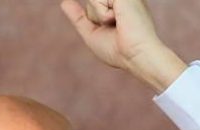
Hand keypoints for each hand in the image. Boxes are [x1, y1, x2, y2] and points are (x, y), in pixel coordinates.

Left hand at [60, 0, 186, 92]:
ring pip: (92, 1)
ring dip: (99, 16)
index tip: (112, 24)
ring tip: (118, 23)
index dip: (95, 18)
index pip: (93, 5)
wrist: (134, 54)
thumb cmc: (117, 50)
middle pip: (91, 3)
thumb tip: (64, 2)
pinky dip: (103, 14)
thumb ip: (78, 17)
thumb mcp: (92, 33)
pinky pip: (95, 0)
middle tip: (115, 28)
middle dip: (95, 18)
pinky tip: (120, 18)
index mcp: (120, 6)